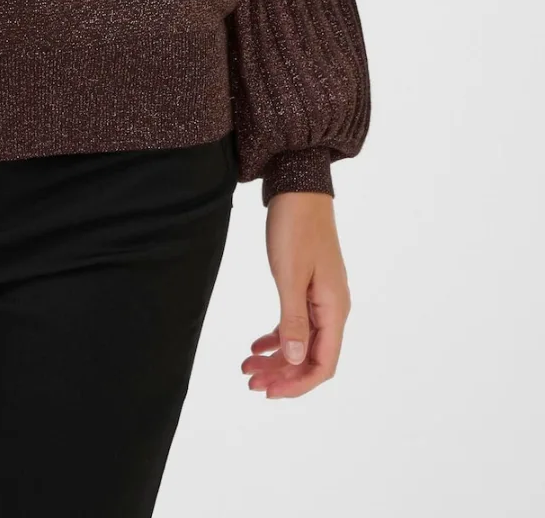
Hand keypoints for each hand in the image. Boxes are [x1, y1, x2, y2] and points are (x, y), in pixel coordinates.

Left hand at [242, 191, 350, 397]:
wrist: (298, 188)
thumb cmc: (295, 228)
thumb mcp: (290, 275)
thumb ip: (293, 319)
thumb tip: (295, 360)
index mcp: (335, 309)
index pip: (324, 364)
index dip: (298, 384)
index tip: (269, 392)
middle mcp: (332, 309)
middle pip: (311, 357)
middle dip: (282, 375)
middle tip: (249, 383)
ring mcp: (321, 298)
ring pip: (301, 342)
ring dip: (277, 359)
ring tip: (247, 368)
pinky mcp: (308, 287)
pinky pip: (295, 323)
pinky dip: (276, 337)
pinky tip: (256, 345)